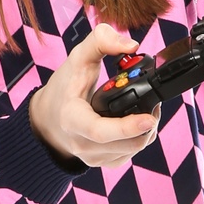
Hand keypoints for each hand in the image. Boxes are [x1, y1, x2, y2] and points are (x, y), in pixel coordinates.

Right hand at [27, 26, 159, 165]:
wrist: (49, 117)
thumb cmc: (64, 87)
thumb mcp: (77, 58)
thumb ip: (101, 41)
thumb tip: (132, 45)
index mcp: (71, 119)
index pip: (101, 131)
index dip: (127, 127)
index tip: (149, 118)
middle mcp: (81, 143)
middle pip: (125, 144)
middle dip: (147, 125)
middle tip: (155, 106)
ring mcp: (92, 157)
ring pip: (132, 151)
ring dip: (146, 132)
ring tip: (148, 112)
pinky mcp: (101, 163)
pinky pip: (129, 155)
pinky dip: (139, 140)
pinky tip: (138, 125)